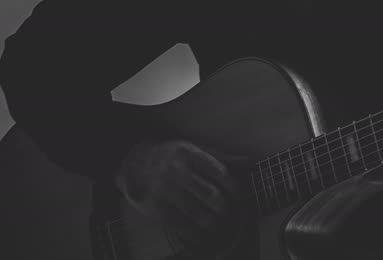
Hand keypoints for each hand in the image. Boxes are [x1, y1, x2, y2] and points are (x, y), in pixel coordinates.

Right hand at [113, 139, 245, 251]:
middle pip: (212, 197)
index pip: (221, 174)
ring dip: (214, 223)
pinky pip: (182, 226)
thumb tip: (248, 160)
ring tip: (220, 224)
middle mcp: (177, 171)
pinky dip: (196, 233)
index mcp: (189, 154)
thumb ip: (220, 156)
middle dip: (226, 208)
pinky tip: (204, 234)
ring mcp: (166, 191)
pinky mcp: (157, 209)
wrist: (134, 162)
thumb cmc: (170, 155)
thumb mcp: (193, 148)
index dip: (235, 188)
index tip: (240, 196)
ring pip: (199, 214)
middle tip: (232, 212)